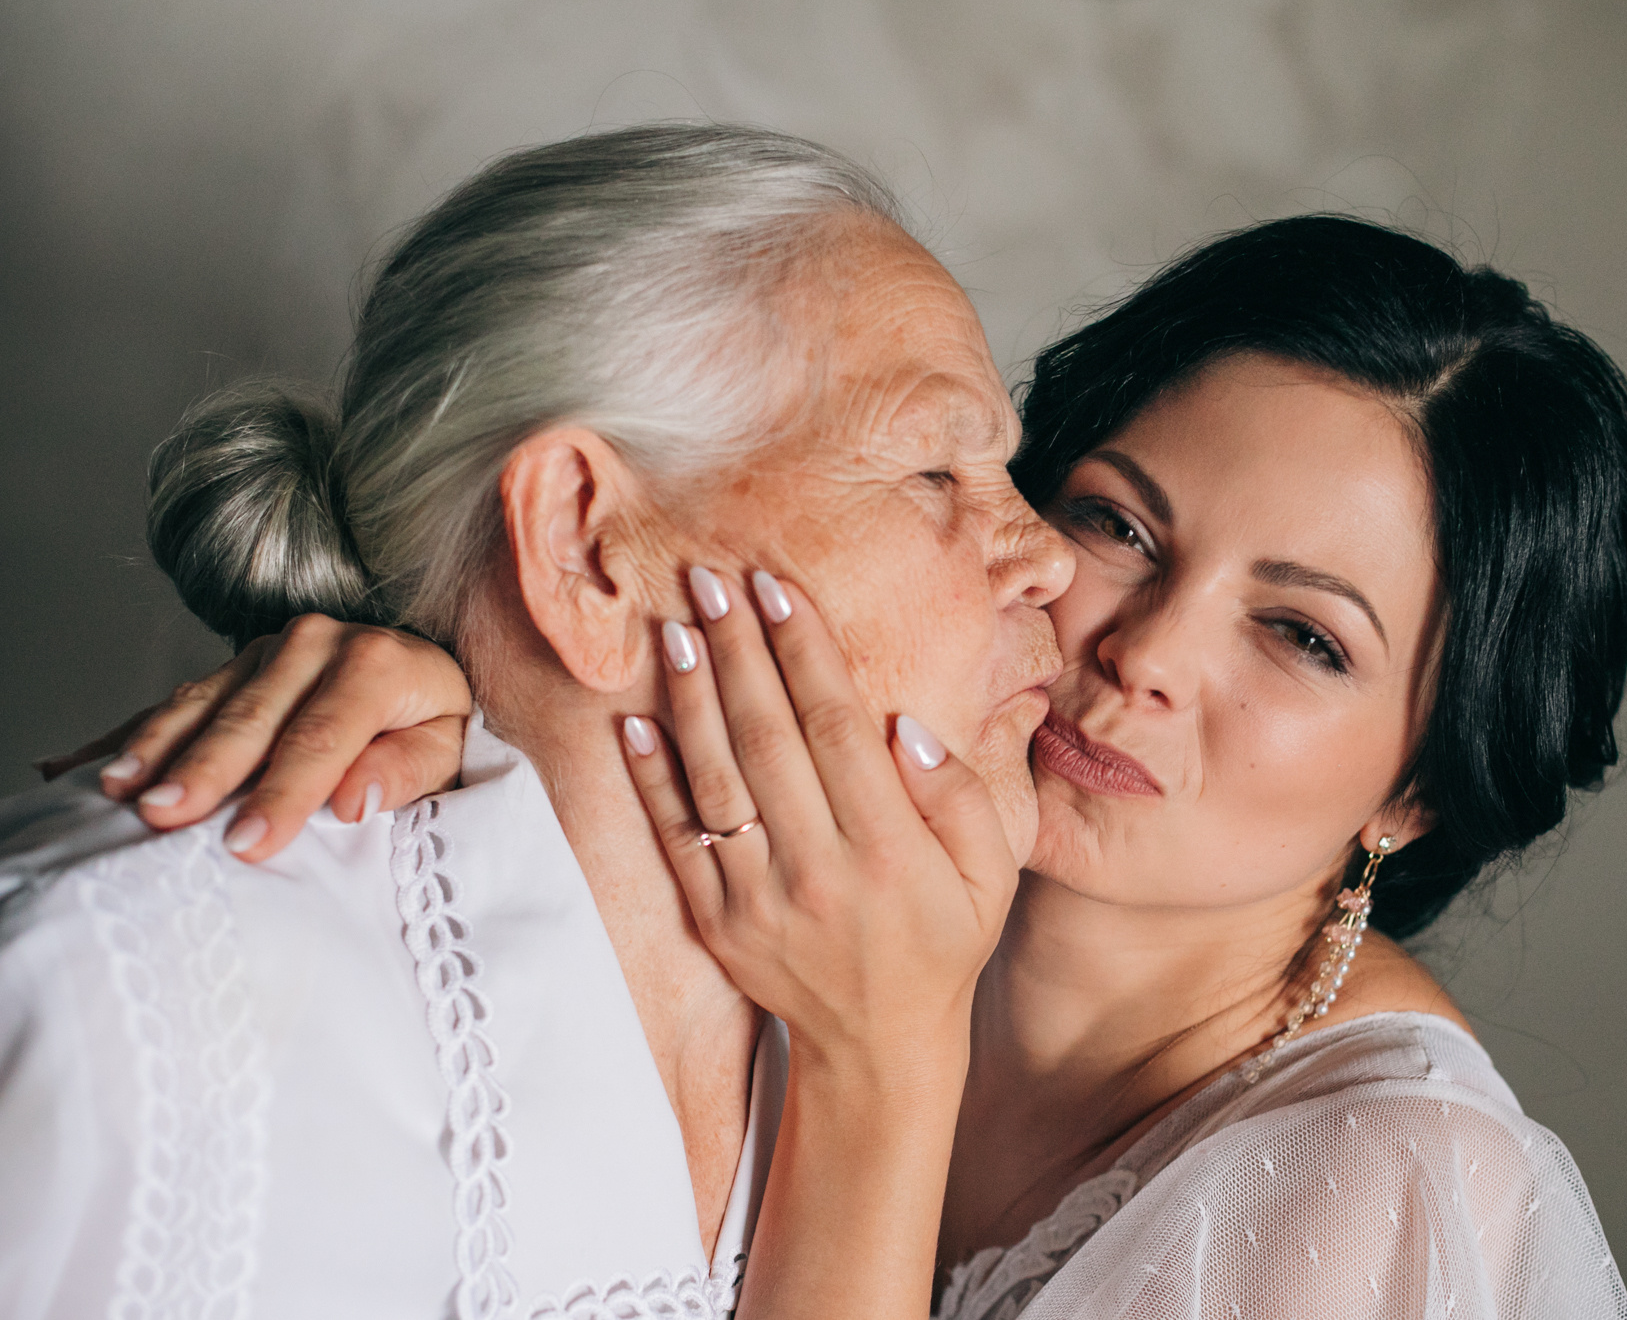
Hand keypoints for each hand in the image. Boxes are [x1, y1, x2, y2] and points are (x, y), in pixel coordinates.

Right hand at [50, 614, 471, 861]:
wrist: (424, 674)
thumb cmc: (436, 723)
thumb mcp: (448, 750)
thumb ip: (406, 770)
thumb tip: (354, 799)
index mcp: (378, 663)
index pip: (323, 737)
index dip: (284, 792)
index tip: (249, 843)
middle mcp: (320, 642)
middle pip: (254, 717)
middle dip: (204, 770)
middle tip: (163, 817)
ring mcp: (271, 648)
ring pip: (207, 702)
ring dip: (158, 748)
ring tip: (119, 790)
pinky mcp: (239, 662)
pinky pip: (184, 700)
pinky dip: (141, 735)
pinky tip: (97, 766)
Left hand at [622, 568, 1018, 1079]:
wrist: (879, 1048)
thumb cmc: (943, 944)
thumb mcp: (991, 876)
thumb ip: (957, 796)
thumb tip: (901, 723)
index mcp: (889, 851)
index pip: (836, 729)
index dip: (803, 652)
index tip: (777, 589)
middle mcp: (818, 870)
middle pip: (767, 739)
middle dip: (738, 651)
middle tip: (711, 578)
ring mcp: (757, 899)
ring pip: (715, 780)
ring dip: (691, 698)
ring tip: (677, 628)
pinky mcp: (716, 921)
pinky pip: (676, 838)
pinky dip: (652, 778)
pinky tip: (635, 720)